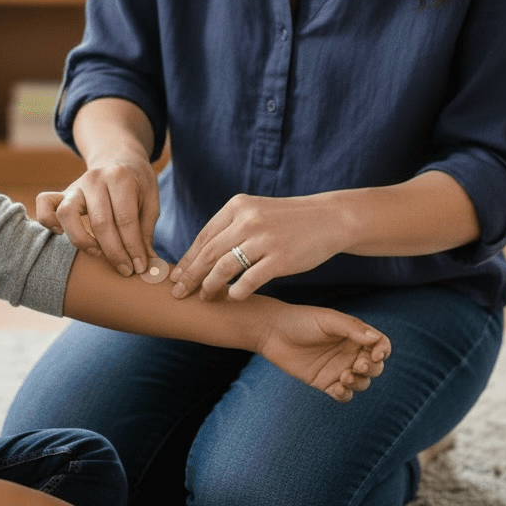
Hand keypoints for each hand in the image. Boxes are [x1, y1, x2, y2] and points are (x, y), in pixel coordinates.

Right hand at [36, 151, 160, 276]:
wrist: (120, 160)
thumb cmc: (137, 185)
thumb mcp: (150, 203)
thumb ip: (146, 234)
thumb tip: (149, 269)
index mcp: (121, 178)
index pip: (125, 219)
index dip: (133, 247)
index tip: (140, 267)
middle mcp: (95, 179)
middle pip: (100, 222)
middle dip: (114, 252)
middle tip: (126, 269)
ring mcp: (75, 185)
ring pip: (67, 214)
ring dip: (82, 240)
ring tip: (98, 253)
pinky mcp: (62, 193)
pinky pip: (45, 205)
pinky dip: (49, 221)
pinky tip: (63, 234)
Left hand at [170, 193, 346, 299]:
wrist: (329, 219)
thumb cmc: (288, 220)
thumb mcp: (257, 212)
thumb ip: (232, 227)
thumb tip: (201, 253)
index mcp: (238, 206)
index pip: (204, 236)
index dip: (188, 259)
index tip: (176, 275)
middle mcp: (247, 220)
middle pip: (209, 253)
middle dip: (190, 276)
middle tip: (178, 293)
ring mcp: (263, 240)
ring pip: (224, 268)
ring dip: (209, 286)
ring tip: (203, 298)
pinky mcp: (280, 259)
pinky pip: (249, 281)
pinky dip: (236, 292)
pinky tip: (232, 298)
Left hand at [257, 303, 390, 401]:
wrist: (273, 332)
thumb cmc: (301, 320)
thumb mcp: (328, 320)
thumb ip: (352, 329)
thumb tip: (376, 339)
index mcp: (354, 335)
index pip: (380, 345)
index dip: (382, 351)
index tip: (375, 355)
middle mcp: (349, 352)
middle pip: (375, 367)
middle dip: (371, 368)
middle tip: (357, 365)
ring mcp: (338, 368)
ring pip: (362, 382)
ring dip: (359, 382)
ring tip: (344, 376)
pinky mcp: (325, 382)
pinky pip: (344, 395)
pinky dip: (345, 394)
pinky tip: (337, 388)